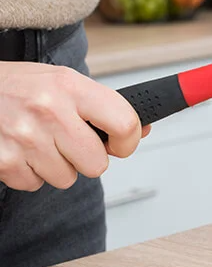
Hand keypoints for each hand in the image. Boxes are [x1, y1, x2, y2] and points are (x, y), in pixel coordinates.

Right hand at [0, 62, 149, 191]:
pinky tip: (19, 149)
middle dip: (85, 158)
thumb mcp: (62, 82)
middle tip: (67, 142)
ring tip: (37, 141)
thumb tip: (142, 130)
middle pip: (96, 164)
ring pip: (66, 178)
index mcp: (70, 86)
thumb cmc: (17, 87)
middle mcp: (49, 110)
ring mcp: (25, 137)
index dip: (128, 141)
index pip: (124, 123)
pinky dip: (29, 172)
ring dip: (55, 165)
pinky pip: (34, 184)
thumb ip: (101, 106)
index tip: (120, 144)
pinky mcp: (4, 161)